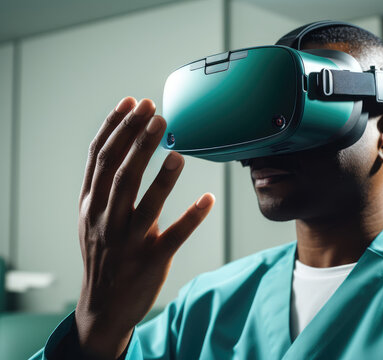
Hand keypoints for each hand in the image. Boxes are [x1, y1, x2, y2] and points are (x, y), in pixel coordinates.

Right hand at [75, 97, 214, 358]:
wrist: (103, 306)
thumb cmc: (102, 254)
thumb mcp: (91, 219)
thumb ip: (104, 186)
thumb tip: (123, 143)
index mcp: (91, 205)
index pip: (100, 158)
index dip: (116, 127)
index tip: (134, 102)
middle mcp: (106, 220)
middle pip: (122, 173)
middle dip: (139, 140)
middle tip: (158, 113)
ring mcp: (128, 242)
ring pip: (145, 203)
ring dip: (162, 175)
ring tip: (178, 150)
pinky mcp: (152, 260)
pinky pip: (175, 236)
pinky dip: (192, 216)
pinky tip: (208, 198)